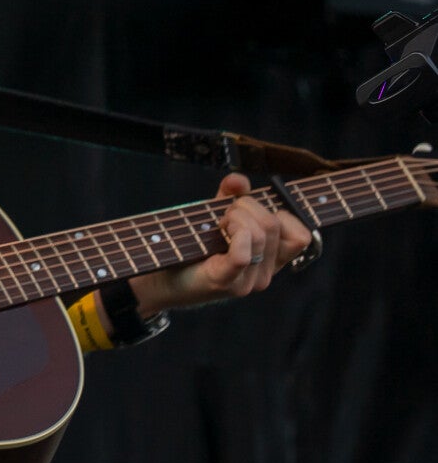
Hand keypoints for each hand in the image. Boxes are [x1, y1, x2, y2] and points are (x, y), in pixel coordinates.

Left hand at [131, 173, 314, 315]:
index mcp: (271, 259)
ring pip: (262, 232)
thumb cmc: (192, 248)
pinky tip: (220, 233)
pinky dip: (234, 234)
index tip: (251, 209)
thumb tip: (238, 180)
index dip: (281, 212)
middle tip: (224, 216)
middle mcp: (266, 273)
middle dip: (247, 207)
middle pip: (275, 224)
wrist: (161, 280)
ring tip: (218, 225)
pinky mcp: (226, 282)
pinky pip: (243, 254)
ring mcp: (249, 281)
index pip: (301, 235)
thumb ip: (231, 196)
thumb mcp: (217, 216)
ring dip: (236, 217)